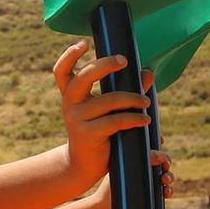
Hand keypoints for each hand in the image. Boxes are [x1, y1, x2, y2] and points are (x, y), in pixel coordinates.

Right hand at [52, 41, 151, 184]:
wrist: (84, 166)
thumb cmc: (99, 133)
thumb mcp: (108, 110)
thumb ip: (125, 90)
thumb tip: (148, 73)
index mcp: (71, 95)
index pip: (61, 71)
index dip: (69, 55)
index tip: (84, 43)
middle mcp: (70, 104)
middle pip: (83, 77)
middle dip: (105, 65)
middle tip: (124, 61)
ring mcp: (77, 119)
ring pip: (108, 100)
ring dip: (132, 98)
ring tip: (146, 102)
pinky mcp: (88, 134)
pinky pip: (115, 121)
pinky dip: (133, 118)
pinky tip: (145, 120)